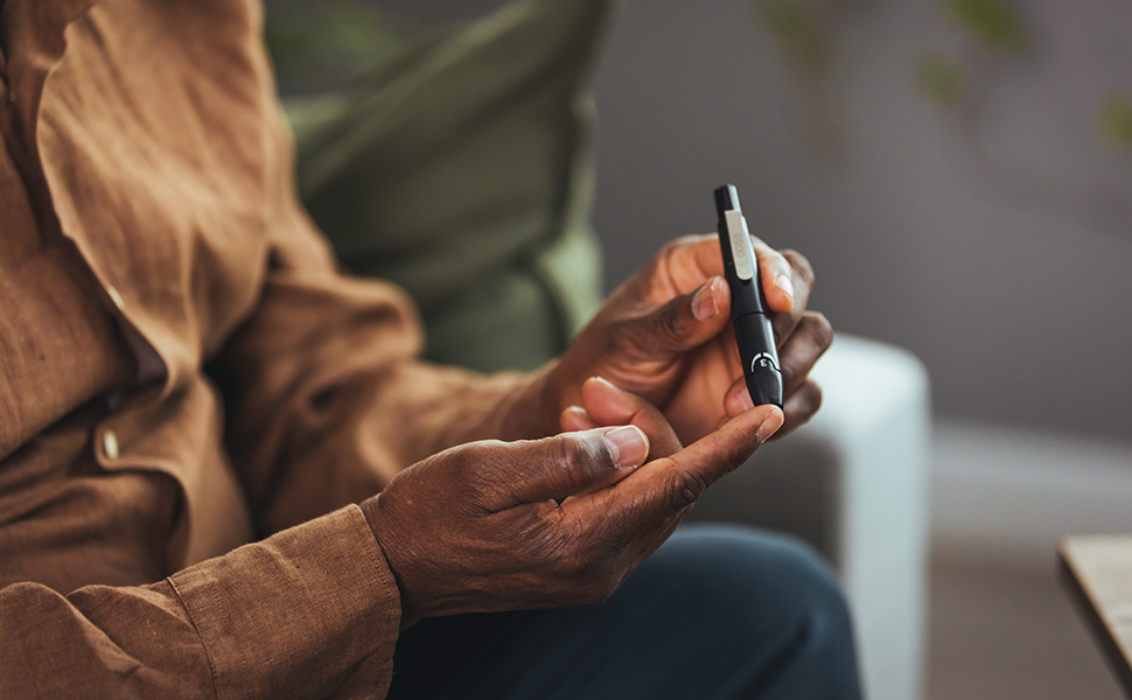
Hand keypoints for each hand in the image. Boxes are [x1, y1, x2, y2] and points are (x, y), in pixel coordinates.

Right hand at [361, 390, 782, 626]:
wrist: (395, 568)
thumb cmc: (430, 511)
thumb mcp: (489, 470)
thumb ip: (567, 456)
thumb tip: (636, 442)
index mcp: (578, 544)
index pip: (672, 486)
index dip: (726, 447)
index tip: (769, 414)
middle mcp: (600, 568)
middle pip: (667, 490)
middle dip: (660, 431)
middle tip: (601, 390)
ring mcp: (595, 575)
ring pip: (652, 501)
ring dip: (642, 452)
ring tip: (589, 410)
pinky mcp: (586, 570)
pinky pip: (630, 514)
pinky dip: (627, 476)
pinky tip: (599, 446)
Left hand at [549, 234, 831, 443]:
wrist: (599, 423)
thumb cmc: (603, 365)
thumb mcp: (625, 340)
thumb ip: (671, 320)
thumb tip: (720, 292)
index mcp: (697, 267)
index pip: (751, 252)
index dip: (773, 270)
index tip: (776, 300)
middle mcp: (735, 300)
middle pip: (797, 290)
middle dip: (788, 325)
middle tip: (759, 364)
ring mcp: (754, 344)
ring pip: (810, 339)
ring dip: (790, 369)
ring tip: (740, 404)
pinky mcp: (764, 388)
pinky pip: (802, 393)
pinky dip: (792, 408)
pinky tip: (760, 422)